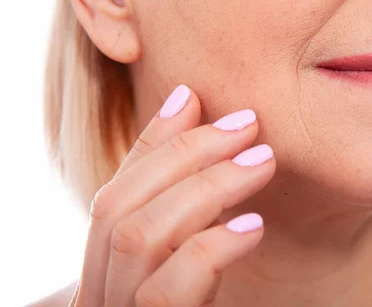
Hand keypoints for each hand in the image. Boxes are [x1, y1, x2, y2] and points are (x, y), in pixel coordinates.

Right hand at [69, 85, 275, 306]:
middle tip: (247, 125)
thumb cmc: (202, 303)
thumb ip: (187, 198)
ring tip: (262, 162)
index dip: (153, 140)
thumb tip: (188, 103)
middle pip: (119, 205)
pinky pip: (168, 289)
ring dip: (208, 188)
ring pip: (139, 236)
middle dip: (186, 154)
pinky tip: (253, 226)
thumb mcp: (190, 250)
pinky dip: (213, 247)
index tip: (194, 96)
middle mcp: (98, 291)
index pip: (115, 192)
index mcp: (105, 267)